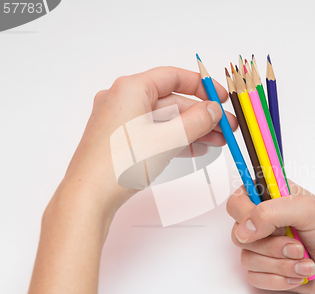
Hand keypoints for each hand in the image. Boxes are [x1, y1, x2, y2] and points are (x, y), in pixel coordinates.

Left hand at [58, 66, 236, 212]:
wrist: (89, 197)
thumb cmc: (118, 165)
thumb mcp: (167, 139)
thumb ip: (196, 121)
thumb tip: (212, 110)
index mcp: (130, 88)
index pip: (173, 76)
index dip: (202, 86)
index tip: (221, 97)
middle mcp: (122, 99)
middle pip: (171, 100)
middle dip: (201, 115)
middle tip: (225, 126)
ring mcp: (120, 121)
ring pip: (164, 119)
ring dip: (192, 129)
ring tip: (217, 141)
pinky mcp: (121, 140)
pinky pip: (154, 132)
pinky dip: (175, 139)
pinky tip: (195, 148)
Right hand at [226, 180, 314, 293]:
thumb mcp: (305, 209)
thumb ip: (269, 213)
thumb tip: (243, 231)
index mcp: (270, 198)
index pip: (236, 202)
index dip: (246, 217)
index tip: (269, 226)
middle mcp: (264, 222)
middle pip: (238, 235)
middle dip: (270, 245)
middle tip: (296, 244)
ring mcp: (265, 247)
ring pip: (247, 259)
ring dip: (280, 264)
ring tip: (304, 259)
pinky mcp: (269, 270)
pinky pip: (255, 279)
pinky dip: (279, 279)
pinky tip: (298, 274)